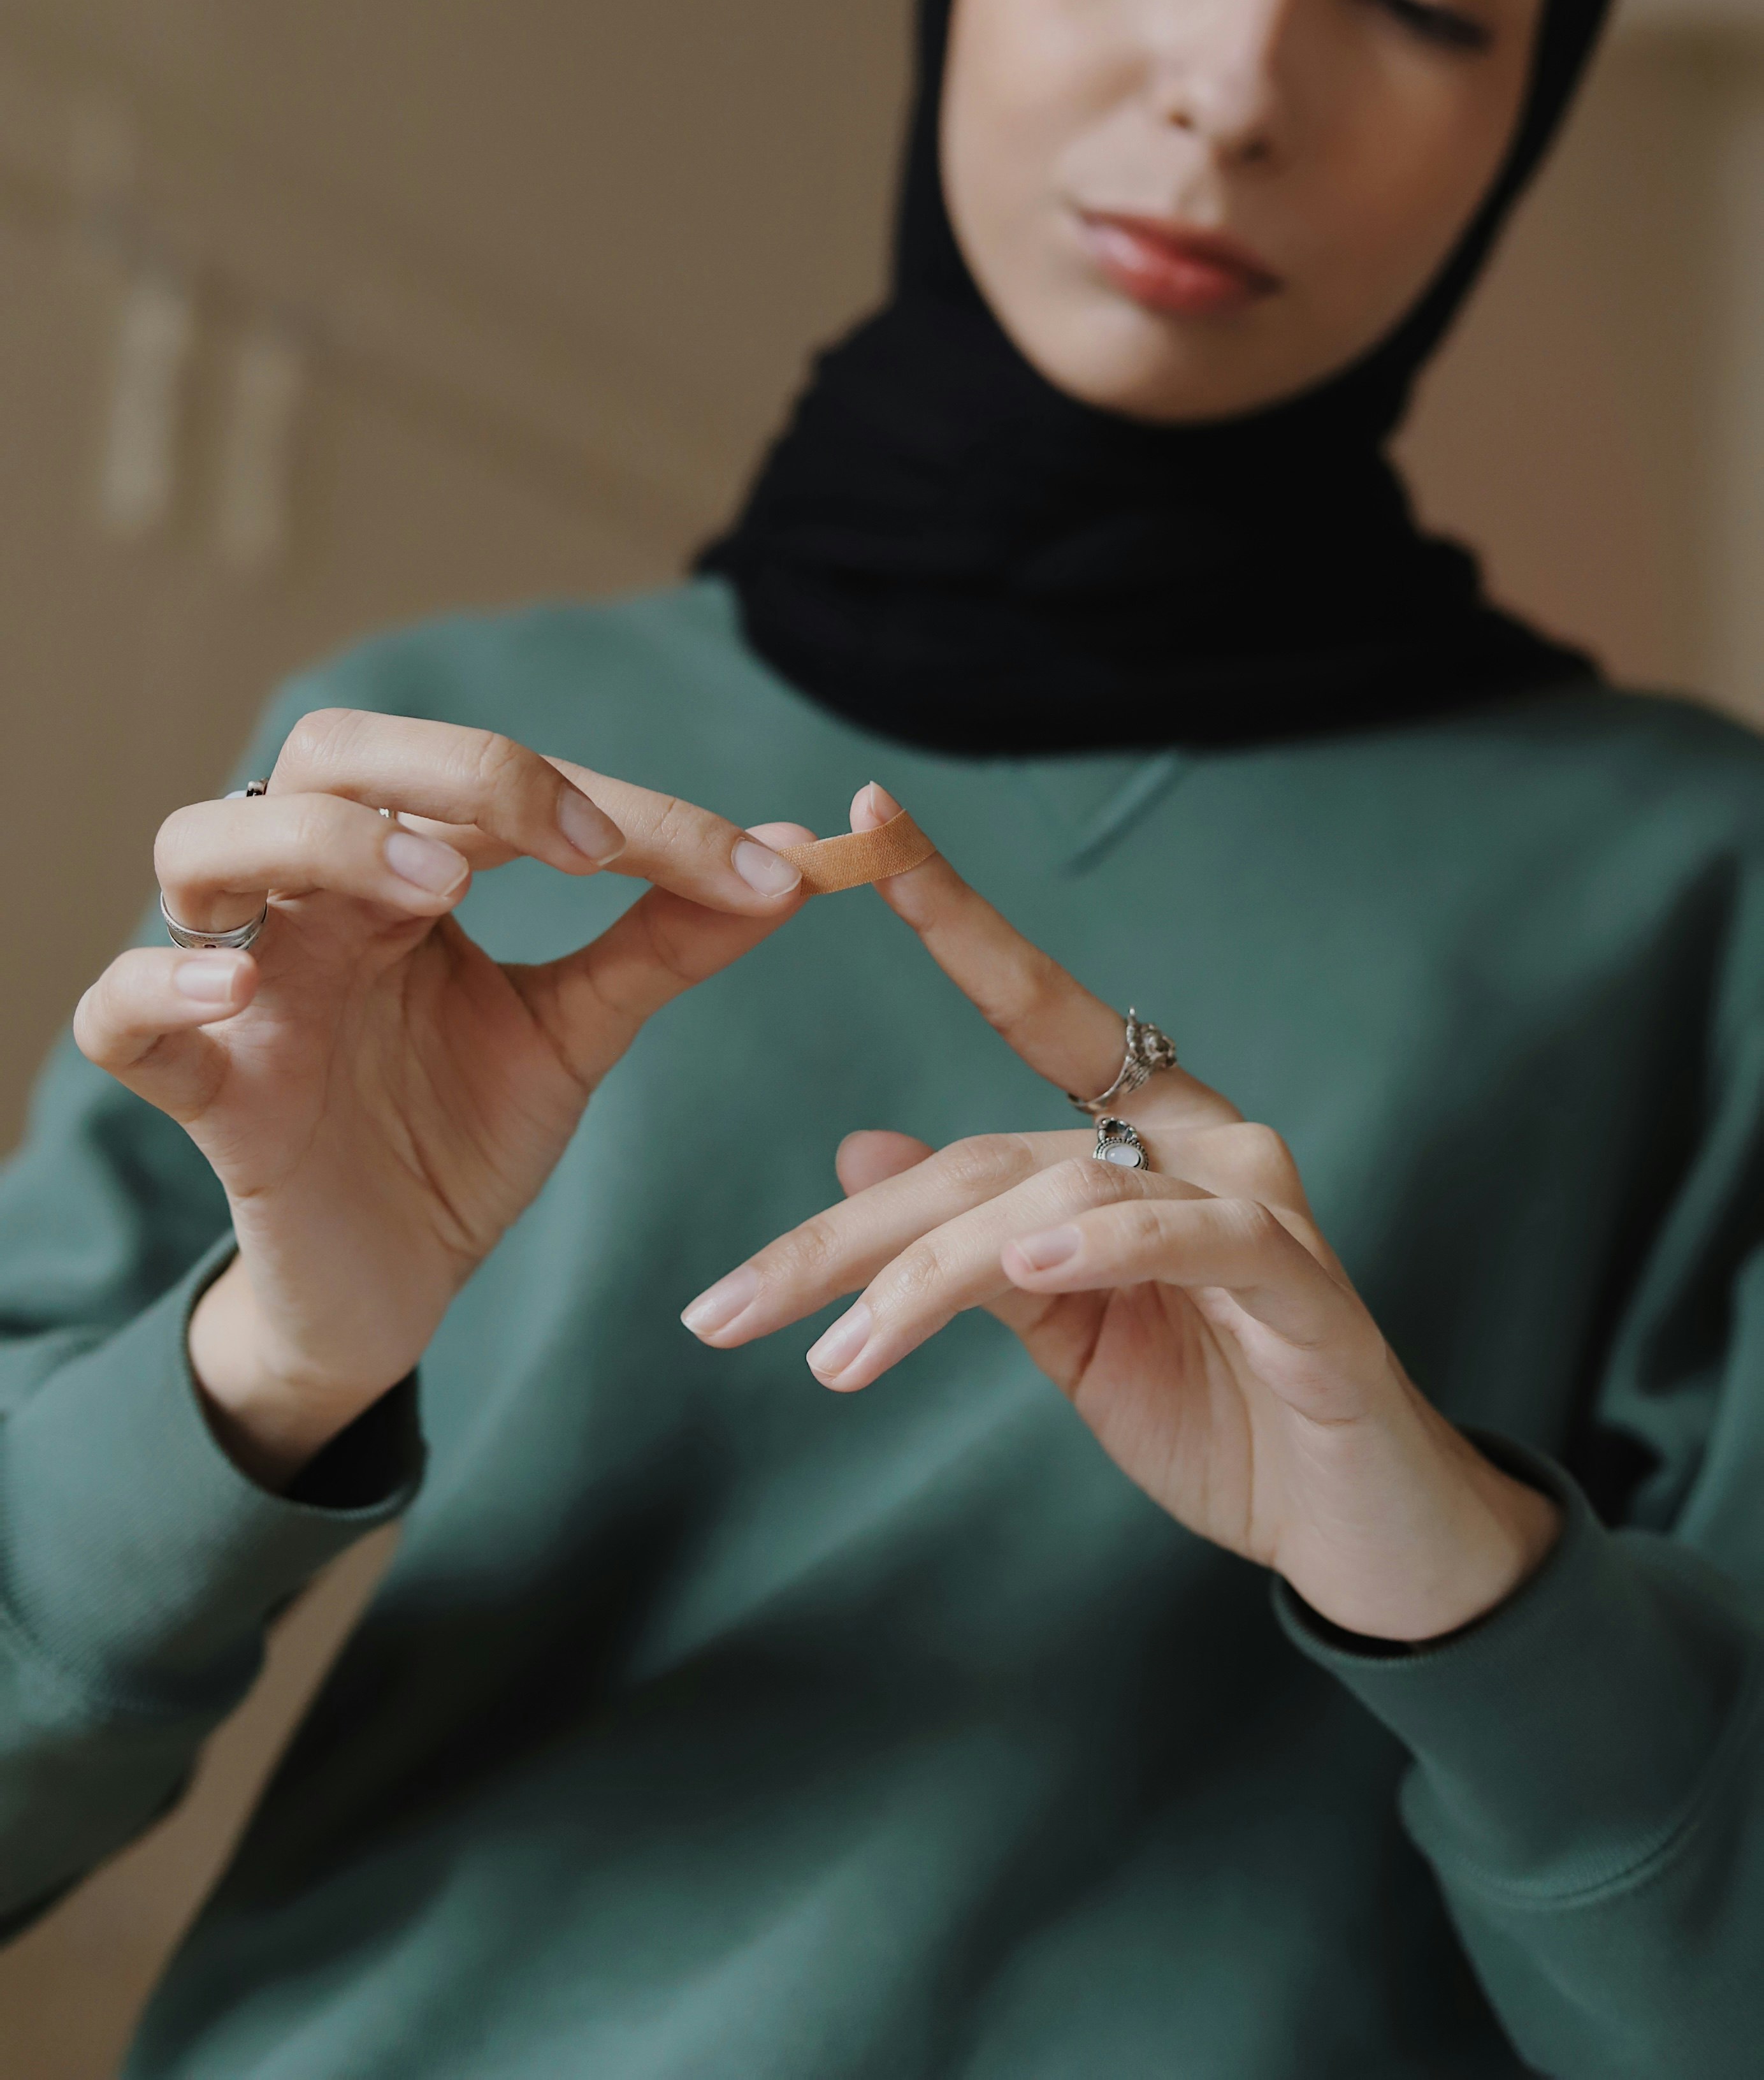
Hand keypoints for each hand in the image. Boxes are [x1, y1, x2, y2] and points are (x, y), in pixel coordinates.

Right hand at [76, 710, 808, 1486]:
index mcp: (406, 870)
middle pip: (329, 755)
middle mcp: (314, 901)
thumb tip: (795, 856)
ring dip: (323, 842)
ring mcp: (244, 987)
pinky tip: (237, 986)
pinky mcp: (204, 1092)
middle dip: (456, 770)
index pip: (488, 781)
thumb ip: (666, 940)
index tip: (747, 862)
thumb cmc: (461, 1132)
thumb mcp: (577, 1031)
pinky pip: (119, 1018)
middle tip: (576, 841)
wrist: (393, 1286)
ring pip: (203, 843)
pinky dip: (160, 985)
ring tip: (433, 888)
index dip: (617, 803)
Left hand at [682, 786, 1558, 1643]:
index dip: (951, 911)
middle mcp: (1200, 1141)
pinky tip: (1027, 1265)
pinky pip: (1196, 1239)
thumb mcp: (1065, 1331)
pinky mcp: (1305, 1288)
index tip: (860, 825)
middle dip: (846, 1237)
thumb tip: (856, 1150)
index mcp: (1143, 1134)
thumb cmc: (1217, 1411)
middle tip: (723, 1309)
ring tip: (840, 1358)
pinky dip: (1108, 1245)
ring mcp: (1260, 1204)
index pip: (1032, 1005)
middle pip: (988, 1156)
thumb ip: (974, 1245)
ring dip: (932, 1278)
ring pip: (1061, 1196)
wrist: (1358, 1526)